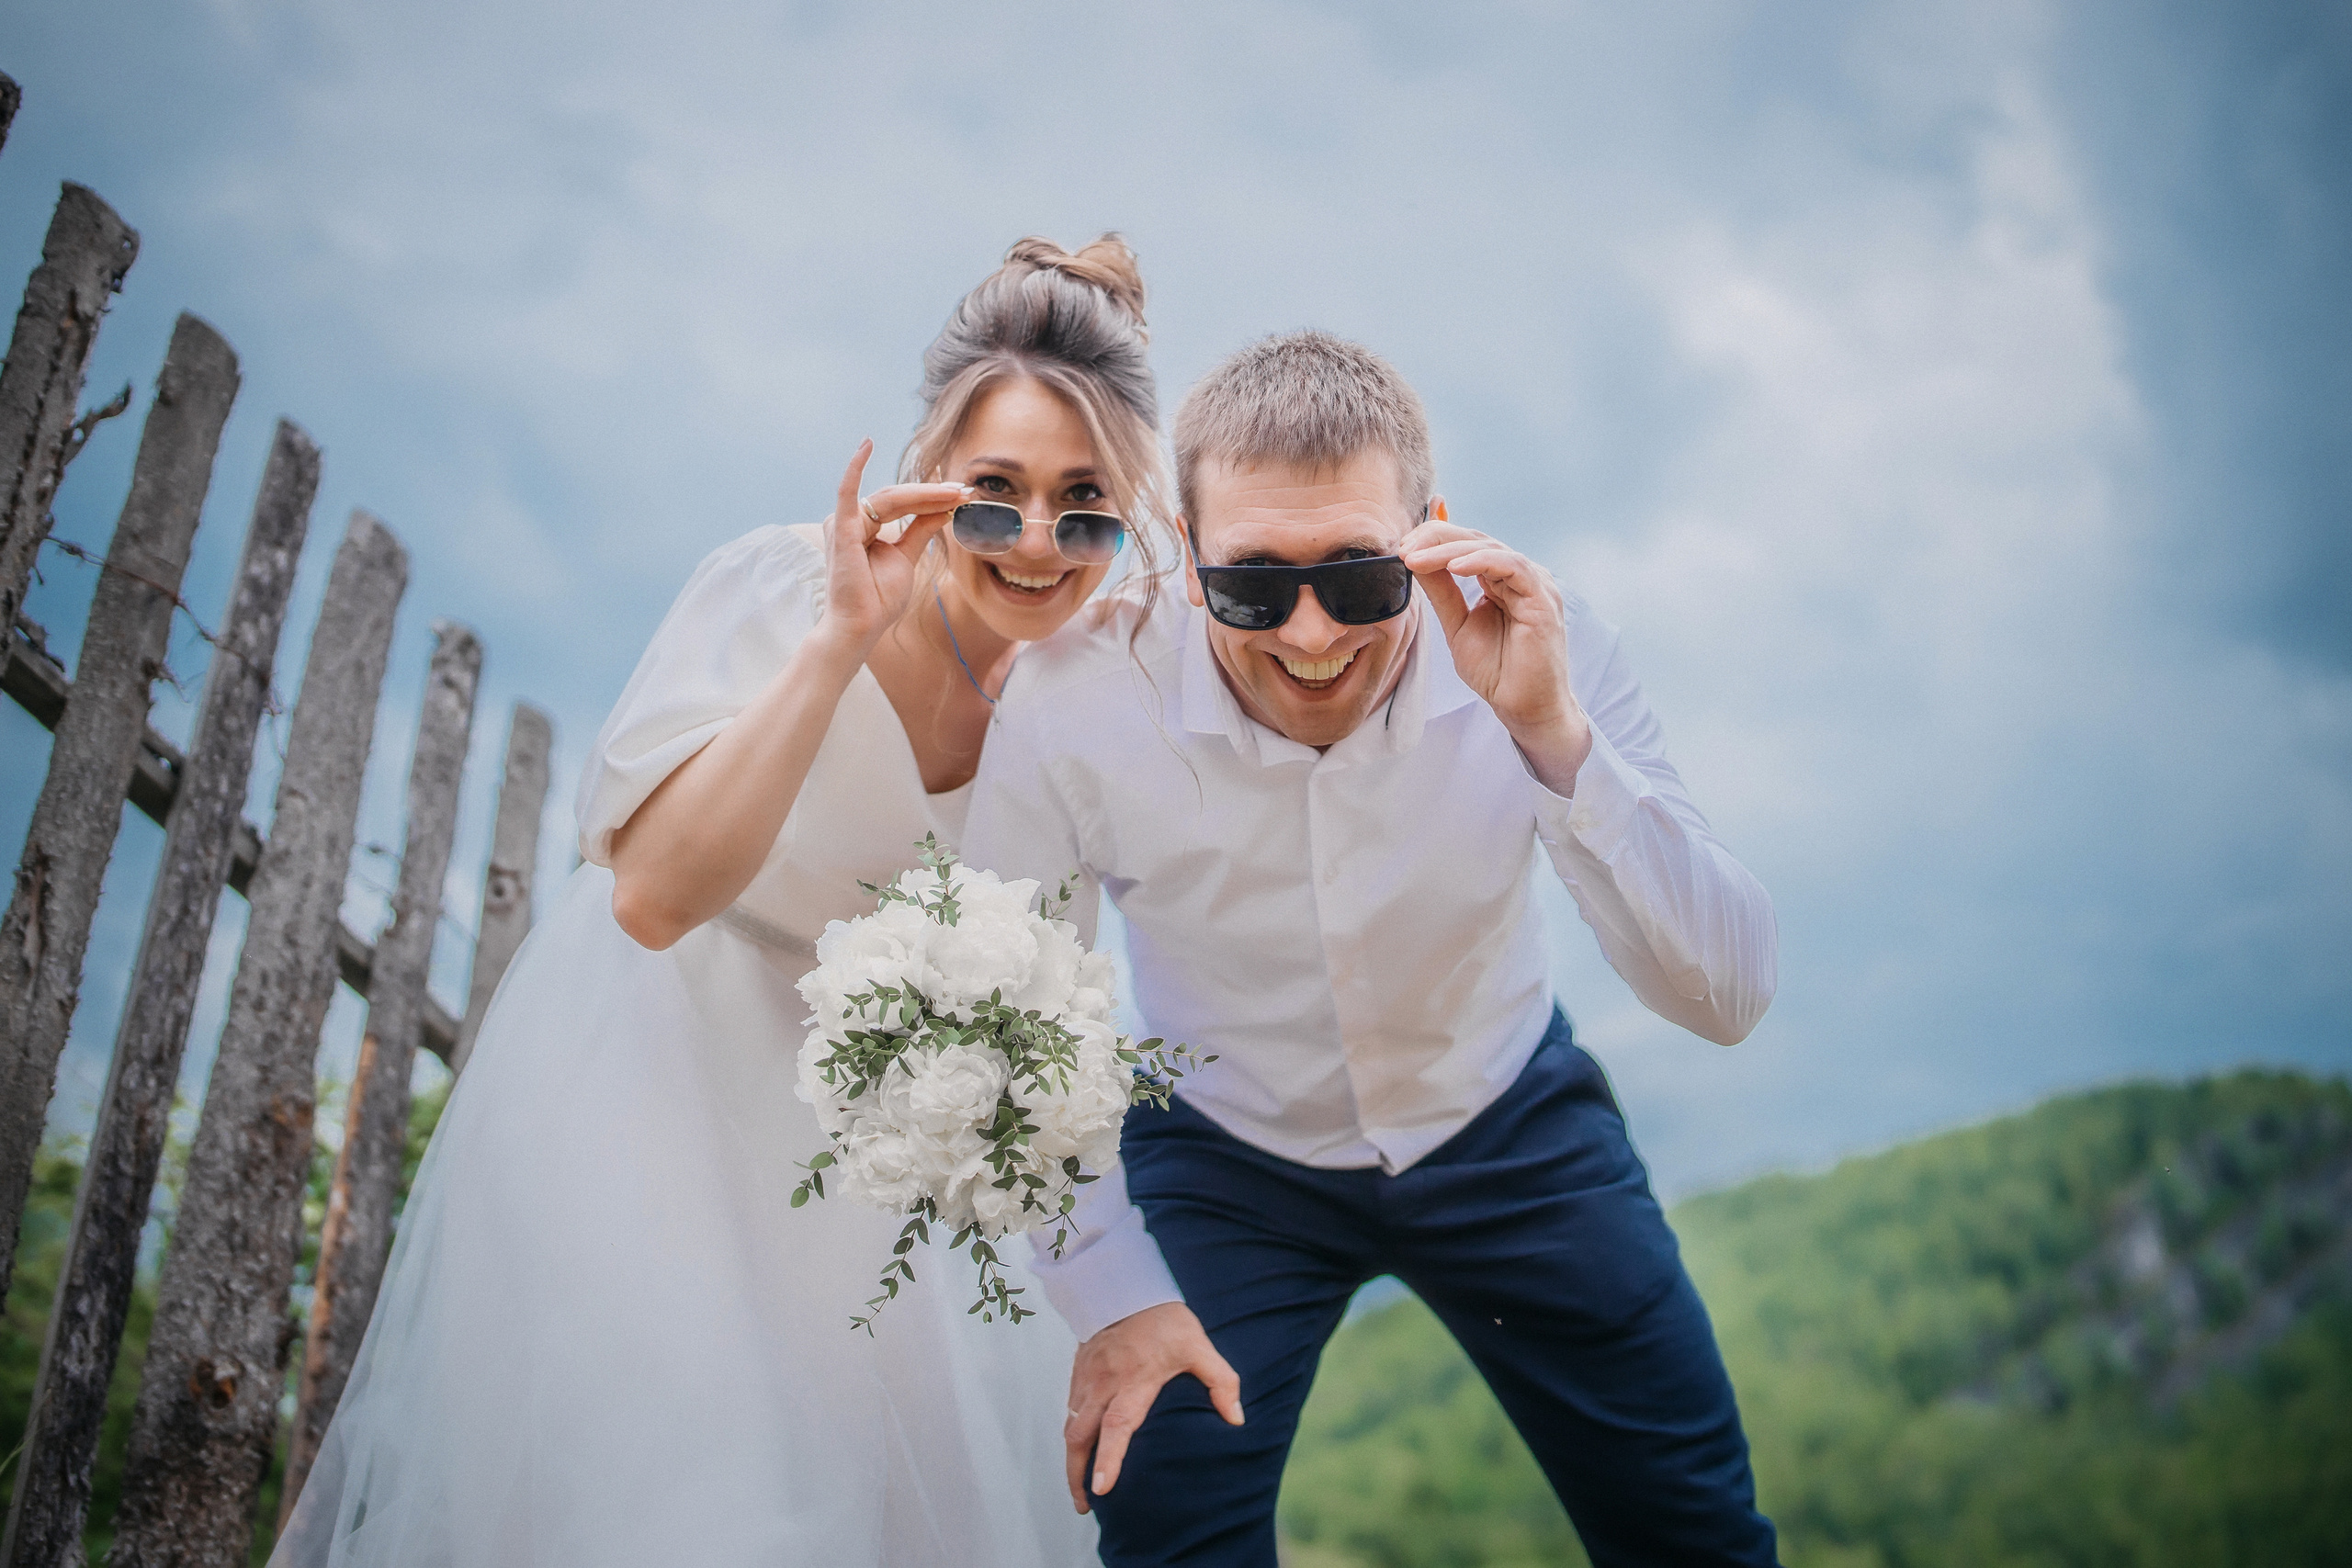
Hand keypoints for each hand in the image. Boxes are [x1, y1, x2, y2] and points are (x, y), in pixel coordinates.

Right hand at [818, 440, 966, 654]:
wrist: (861, 627)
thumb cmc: (878, 598)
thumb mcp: (906, 556)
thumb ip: (920, 530)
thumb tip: (943, 509)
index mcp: (865, 527)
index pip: (904, 504)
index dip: (933, 498)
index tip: (962, 494)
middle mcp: (852, 520)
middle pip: (900, 499)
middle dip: (934, 494)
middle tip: (964, 490)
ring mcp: (845, 523)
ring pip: (890, 498)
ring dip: (924, 493)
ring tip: (953, 491)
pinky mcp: (841, 529)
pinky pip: (847, 492)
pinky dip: (855, 468)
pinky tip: (867, 445)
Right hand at [1063, 1302, 1242, 1513]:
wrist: (1126, 1284)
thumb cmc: (1165, 1320)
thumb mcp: (1199, 1346)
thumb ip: (1221, 1382)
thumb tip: (1237, 1419)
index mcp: (1134, 1381)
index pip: (1117, 1426)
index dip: (1108, 1459)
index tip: (1100, 1490)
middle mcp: (1104, 1384)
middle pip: (1080, 1436)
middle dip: (1077, 1474)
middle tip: (1085, 1505)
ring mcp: (1087, 1378)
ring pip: (1070, 1426)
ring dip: (1072, 1458)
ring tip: (1080, 1486)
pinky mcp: (1078, 1371)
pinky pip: (1069, 1408)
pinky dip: (1072, 1432)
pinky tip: (1080, 1447)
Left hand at [1400, 502, 1591, 792]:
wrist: (1524, 708)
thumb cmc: (1497, 672)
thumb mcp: (1458, 626)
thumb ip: (1442, 592)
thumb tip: (1415, 559)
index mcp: (1502, 581)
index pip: (1467, 546)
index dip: (1434, 541)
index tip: (1400, 548)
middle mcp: (1520, 577)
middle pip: (1477, 540)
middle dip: (1436, 539)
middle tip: (1402, 546)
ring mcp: (1535, 585)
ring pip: (1491, 549)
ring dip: (1449, 550)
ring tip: (1416, 557)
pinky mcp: (1543, 599)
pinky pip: (1512, 567)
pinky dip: (1481, 562)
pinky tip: (1453, 567)